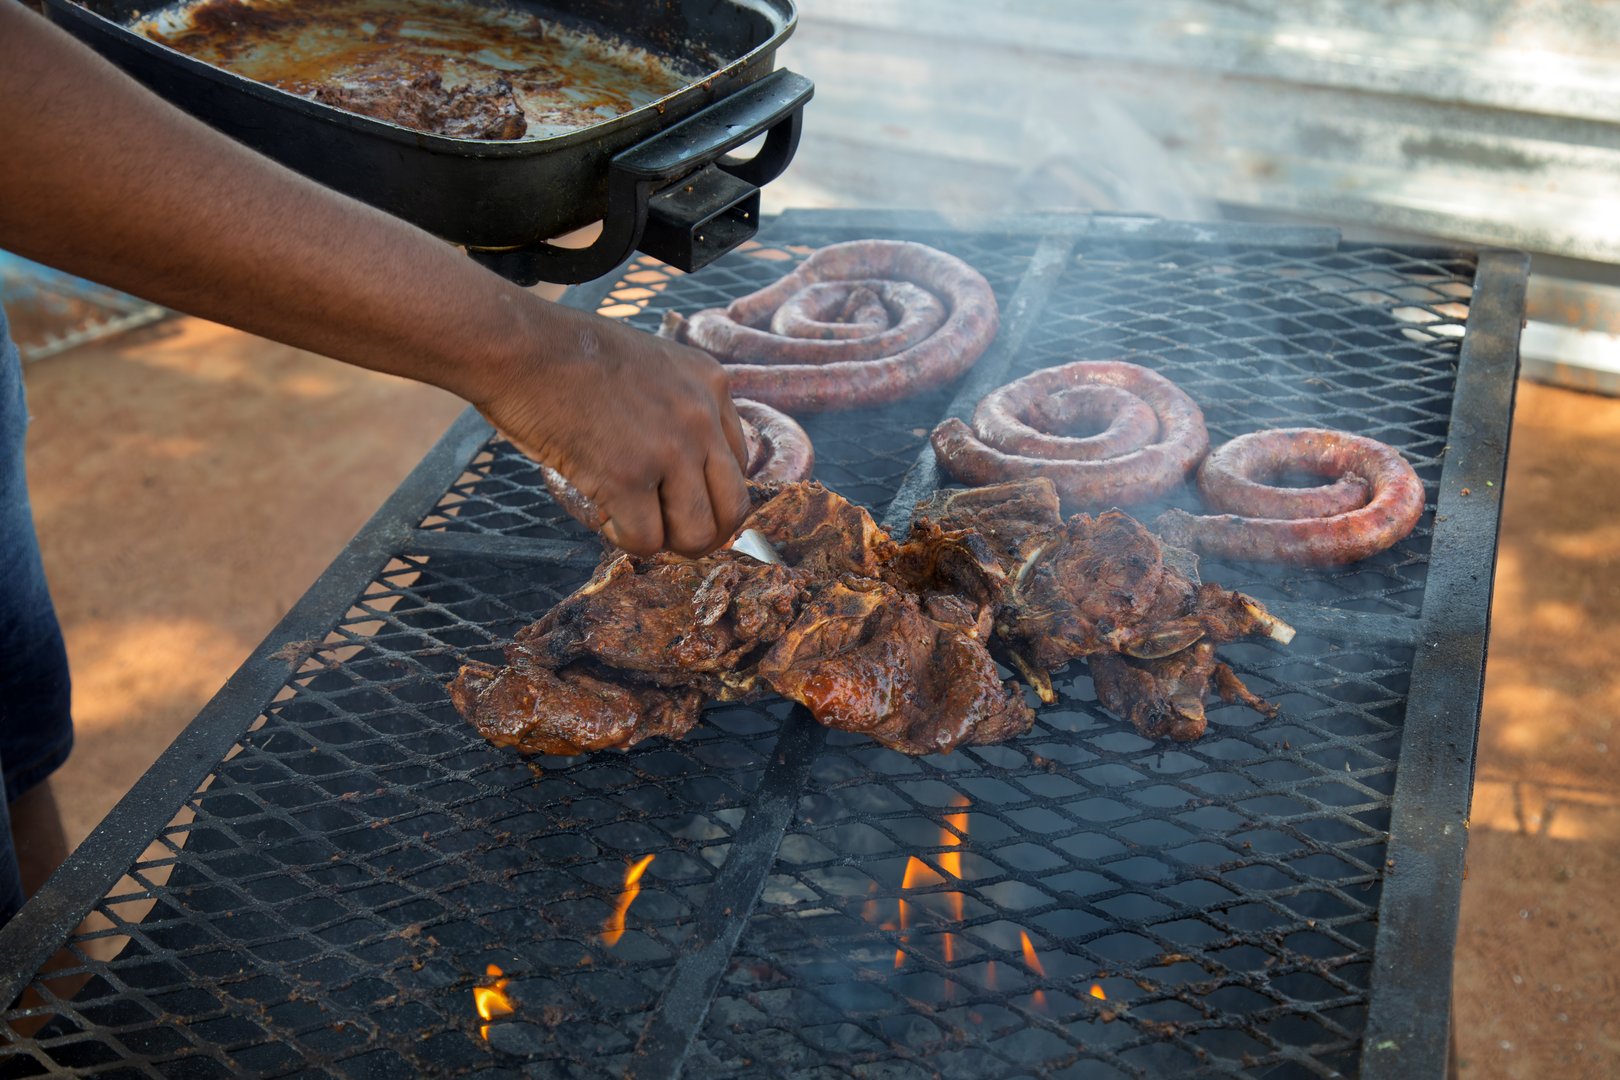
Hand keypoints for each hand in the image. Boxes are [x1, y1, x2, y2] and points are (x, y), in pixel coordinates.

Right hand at [472, 303, 751, 556]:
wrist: (520, 345)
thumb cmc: (569, 352)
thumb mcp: (651, 361)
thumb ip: (676, 403)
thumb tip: (679, 459)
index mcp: (711, 384)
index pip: (740, 466)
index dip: (709, 493)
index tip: (679, 497)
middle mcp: (701, 417)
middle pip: (733, 509)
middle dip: (703, 531)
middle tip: (668, 531)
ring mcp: (668, 449)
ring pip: (698, 534)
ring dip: (667, 543)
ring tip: (636, 525)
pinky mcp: (627, 477)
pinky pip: (646, 540)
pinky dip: (625, 541)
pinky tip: (605, 517)